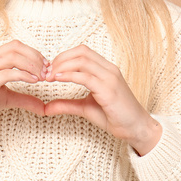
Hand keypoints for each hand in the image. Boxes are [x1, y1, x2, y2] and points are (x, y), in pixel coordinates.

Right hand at [0, 40, 46, 143]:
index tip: (47, 67)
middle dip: (36, 57)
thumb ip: (24, 99)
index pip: (15, 46)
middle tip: (48, 71)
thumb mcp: (5, 99)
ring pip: (12, 57)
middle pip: (15, 47)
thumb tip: (44, 106)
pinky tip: (33, 81)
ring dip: (31, 65)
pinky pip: (6, 73)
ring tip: (42, 77)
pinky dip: (23, 75)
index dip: (34, 53)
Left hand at [42, 44, 160, 154]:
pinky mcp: (109, 90)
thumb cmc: (114, 117)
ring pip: (82, 60)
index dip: (63, 57)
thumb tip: (45, 107)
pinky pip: (86, 76)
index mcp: (105, 69)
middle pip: (81, 52)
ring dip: (62, 66)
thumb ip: (66, 105)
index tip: (50, 70)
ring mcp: (110, 78)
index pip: (82, 52)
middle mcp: (109, 70)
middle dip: (60, 59)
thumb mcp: (84, 108)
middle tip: (46, 73)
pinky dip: (69, 75)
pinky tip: (58, 79)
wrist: (135, 129)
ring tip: (50, 77)